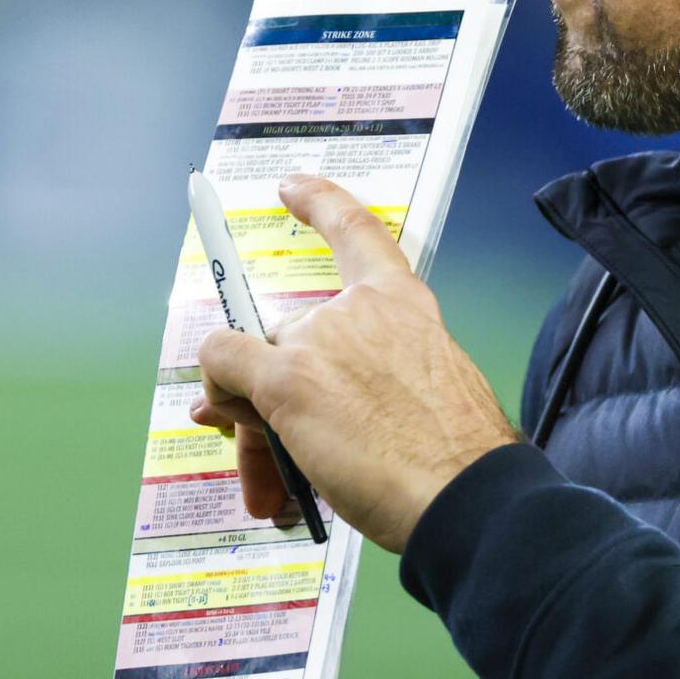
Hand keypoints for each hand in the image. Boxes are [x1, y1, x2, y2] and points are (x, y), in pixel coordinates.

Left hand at [190, 173, 520, 552]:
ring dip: (257, 404)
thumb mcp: (426, 395)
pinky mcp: (288, 379)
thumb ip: (362, 384)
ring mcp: (320, 339)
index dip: (320, 202)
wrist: (462, 491)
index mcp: (406, 304)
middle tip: (282, 432)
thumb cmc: (454, 458)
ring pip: (262, 359)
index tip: (294, 187)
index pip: (359, 232)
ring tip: (276, 471)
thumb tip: (309, 390)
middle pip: (292, 328)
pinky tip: (220, 404)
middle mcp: (359, 308)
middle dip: (280, 378)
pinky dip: (217, 381)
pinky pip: (226, 362)